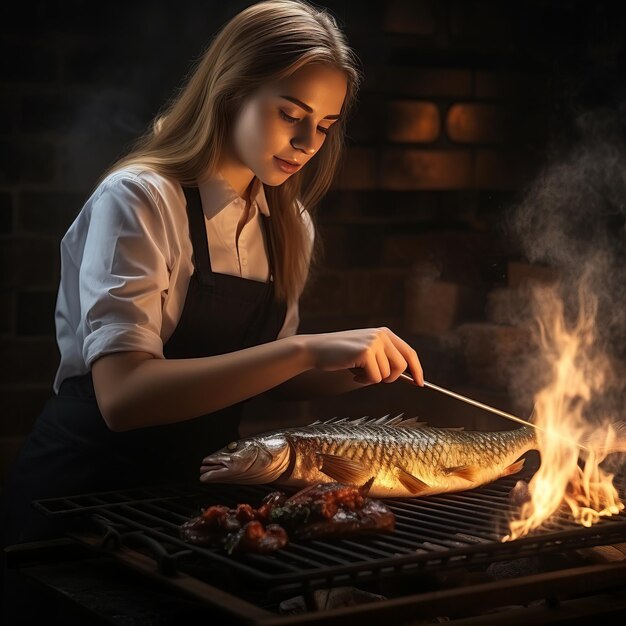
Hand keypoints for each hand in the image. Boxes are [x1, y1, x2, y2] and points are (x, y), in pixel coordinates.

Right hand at [302, 327, 423, 385]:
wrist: (316, 349)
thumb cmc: (340, 353)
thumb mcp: (367, 350)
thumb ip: (385, 358)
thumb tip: (407, 376)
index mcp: (384, 333)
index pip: (409, 353)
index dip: (417, 369)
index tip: (420, 383)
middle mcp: (382, 335)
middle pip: (401, 366)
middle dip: (389, 378)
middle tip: (371, 377)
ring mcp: (374, 342)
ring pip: (387, 374)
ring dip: (372, 379)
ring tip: (357, 371)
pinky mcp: (365, 352)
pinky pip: (374, 378)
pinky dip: (364, 381)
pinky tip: (353, 372)